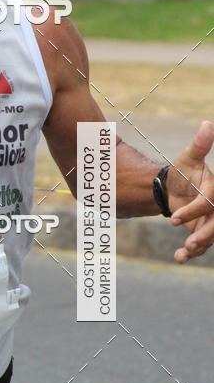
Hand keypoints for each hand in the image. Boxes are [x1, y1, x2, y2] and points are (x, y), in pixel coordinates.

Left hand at [166, 120, 213, 262]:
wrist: (174, 188)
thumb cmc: (183, 171)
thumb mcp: (188, 159)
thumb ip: (199, 146)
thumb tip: (206, 124)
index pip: (209, 203)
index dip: (194, 211)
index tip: (172, 220)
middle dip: (204, 235)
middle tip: (188, 244)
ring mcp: (211, 221)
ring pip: (210, 237)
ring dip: (197, 247)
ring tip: (181, 254)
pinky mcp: (202, 231)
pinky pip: (201, 245)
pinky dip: (190, 253)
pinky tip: (179, 257)